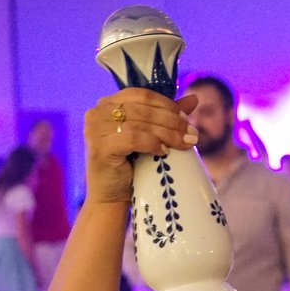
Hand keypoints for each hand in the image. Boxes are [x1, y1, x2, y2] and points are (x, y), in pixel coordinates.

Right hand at [84, 88, 200, 204]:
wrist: (111, 196)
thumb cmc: (130, 166)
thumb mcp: (150, 136)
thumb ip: (166, 116)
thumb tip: (194, 98)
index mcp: (108, 104)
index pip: (141, 94)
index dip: (167, 105)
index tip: (187, 119)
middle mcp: (97, 113)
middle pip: (143, 109)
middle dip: (172, 121)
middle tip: (193, 133)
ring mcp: (95, 130)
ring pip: (140, 123)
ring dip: (168, 133)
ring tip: (186, 144)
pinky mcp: (100, 147)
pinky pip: (133, 138)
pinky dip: (152, 143)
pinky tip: (164, 152)